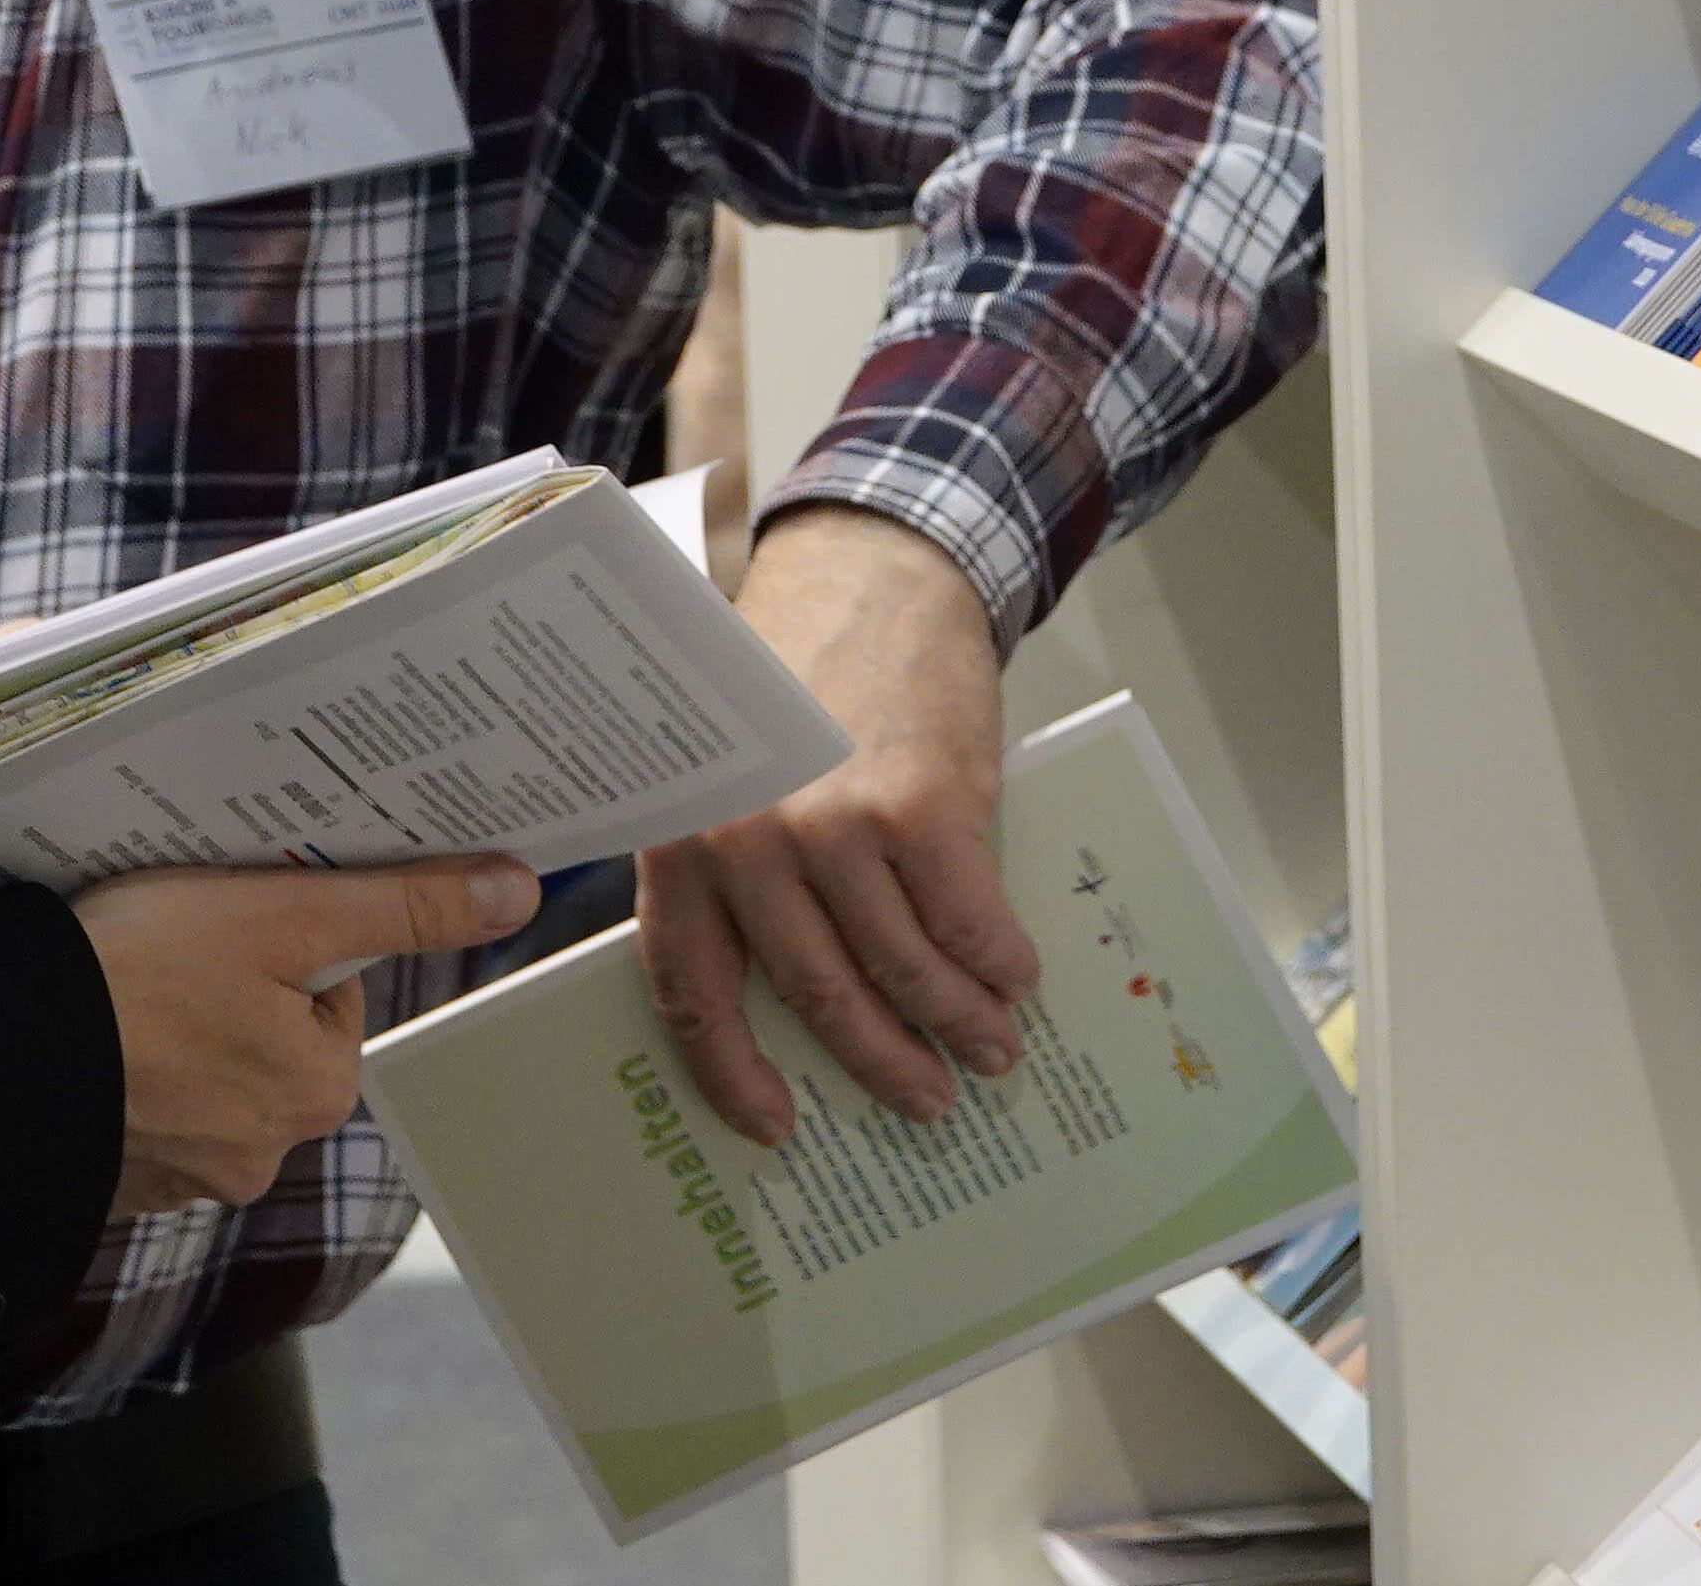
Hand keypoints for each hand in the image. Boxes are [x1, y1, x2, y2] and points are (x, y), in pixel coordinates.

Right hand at [78, 857, 540, 1212]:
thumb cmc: (136, 975)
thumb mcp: (279, 914)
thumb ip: (400, 905)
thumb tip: (517, 891)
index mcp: (317, 1089)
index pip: (329, 988)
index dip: (283, 936)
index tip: (230, 918)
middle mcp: (263, 1152)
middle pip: (270, 1032)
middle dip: (229, 987)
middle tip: (168, 947)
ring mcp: (184, 1175)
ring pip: (204, 1071)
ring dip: (174, 1032)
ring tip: (122, 991)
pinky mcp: (119, 1180)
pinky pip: (144, 1110)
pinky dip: (126, 1074)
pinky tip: (93, 1040)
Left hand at [636, 505, 1033, 1145]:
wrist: (873, 573)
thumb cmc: (798, 672)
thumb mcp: (731, 770)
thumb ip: (742, 866)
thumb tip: (804, 991)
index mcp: (683, 839)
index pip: (694, 989)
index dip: (733, 1073)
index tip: (775, 1126)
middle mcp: (747, 841)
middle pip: (816, 995)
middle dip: (880, 1061)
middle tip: (923, 1099)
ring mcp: (832, 826)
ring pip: (900, 970)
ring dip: (957, 1022)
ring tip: (990, 1050)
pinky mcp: (918, 806)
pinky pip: (966, 920)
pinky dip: (998, 963)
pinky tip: (1017, 977)